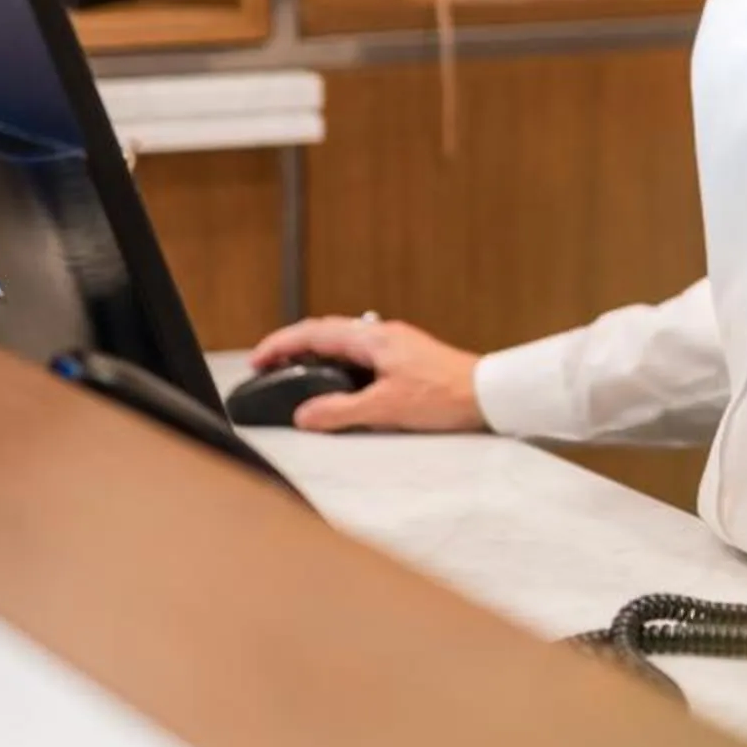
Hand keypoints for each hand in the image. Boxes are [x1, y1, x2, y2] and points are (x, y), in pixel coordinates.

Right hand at [245, 315, 483, 433]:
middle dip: (292, 346)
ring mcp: (395, 344)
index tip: (257, 359)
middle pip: (325, 331)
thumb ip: (341, 411)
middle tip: (268, 366)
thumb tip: (304, 415)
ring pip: (343, 342)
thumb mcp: (386, 408)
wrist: (489, 394)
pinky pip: (359, 353)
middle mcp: (381, 334)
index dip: (281, 344)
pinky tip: (337, 383)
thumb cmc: (445, 396)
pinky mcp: (406, 357)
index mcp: (372, 339)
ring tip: (295, 374)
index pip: (314, 333)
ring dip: (315, 353)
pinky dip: (337, 363)